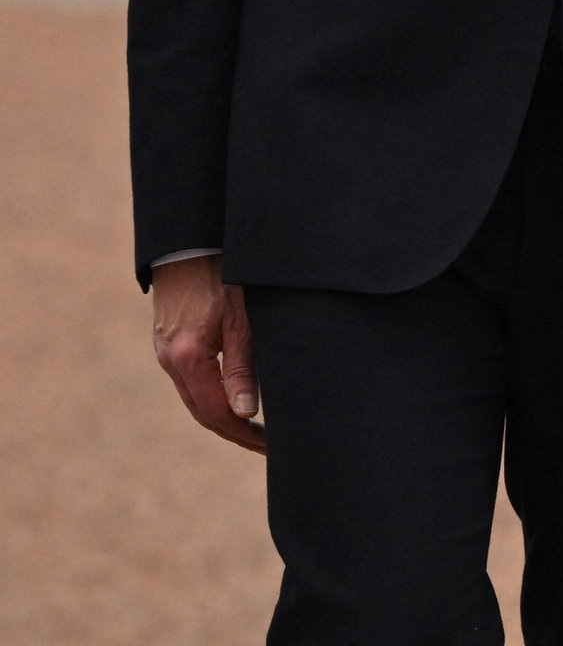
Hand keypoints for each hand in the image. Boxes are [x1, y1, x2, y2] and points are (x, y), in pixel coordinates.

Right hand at [151, 254, 263, 453]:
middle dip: (235, 433)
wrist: (189, 244)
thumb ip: (243, 366)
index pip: (215, 413)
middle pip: (202, 412)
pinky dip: (212, 398)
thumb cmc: (223, 275)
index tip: (270, 446)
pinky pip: (191, 382)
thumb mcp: (241, 319)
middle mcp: (170, 360)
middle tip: (267, 446)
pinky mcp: (169, 343)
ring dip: (223, 418)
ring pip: (195, 399)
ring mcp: (165, 352)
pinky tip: (234, 401)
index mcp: (187, 358)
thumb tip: (245, 412)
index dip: (244, 434)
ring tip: (256, 431)